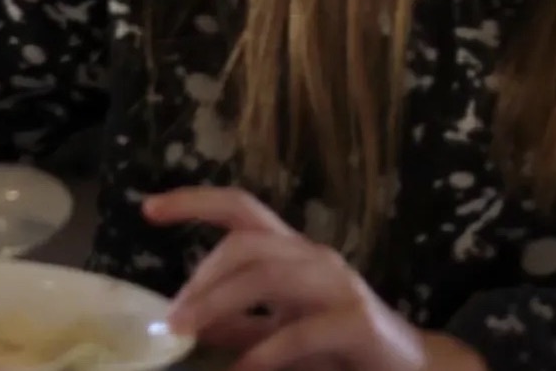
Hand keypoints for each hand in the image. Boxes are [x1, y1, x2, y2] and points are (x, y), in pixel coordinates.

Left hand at [146, 188, 480, 370]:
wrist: (407, 367)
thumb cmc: (338, 347)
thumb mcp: (277, 332)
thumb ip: (236, 324)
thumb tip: (185, 318)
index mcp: (293, 256)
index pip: (244, 210)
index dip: (197, 202)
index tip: (149, 206)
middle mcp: (315, 259)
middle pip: (248, 243)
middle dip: (201, 277)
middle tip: (171, 320)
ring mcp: (338, 287)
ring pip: (268, 274)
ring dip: (218, 303)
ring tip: (187, 335)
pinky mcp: (355, 322)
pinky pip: (299, 330)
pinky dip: (263, 352)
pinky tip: (241, 370)